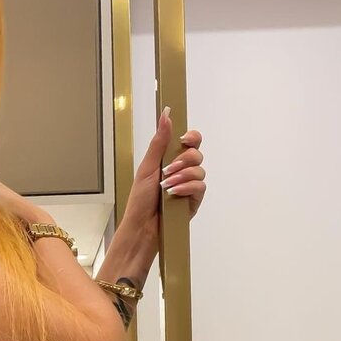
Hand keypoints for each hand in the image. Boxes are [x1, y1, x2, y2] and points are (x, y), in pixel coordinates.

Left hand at [121, 109, 206, 238]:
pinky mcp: (194, 200)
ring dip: (183, 175)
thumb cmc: (140, 199)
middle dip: (184, 160)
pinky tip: (175, 193)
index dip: (192, 137)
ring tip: (167, 185)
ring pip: (200, 170)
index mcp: (170, 160)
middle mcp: (182, 171)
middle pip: (197, 154)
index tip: (184, 139)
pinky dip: (187, 187)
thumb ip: (159, 142)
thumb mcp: (147, 167)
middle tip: (168, 169)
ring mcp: (190, 186)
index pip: (190, 142)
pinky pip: (200, 187)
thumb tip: (166, 114)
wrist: (142, 226)